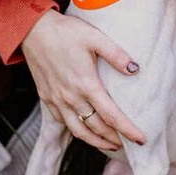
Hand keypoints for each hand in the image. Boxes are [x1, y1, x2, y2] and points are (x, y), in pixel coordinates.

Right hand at [20, 9, 145, 150]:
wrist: (33, 30)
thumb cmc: (65, 32)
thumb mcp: (95, 37)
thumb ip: (116, 55)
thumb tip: (136, 69)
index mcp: (86, 84)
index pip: (112, 116)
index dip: (128, 130)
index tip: (141, 140)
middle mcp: (71, 97)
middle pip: (97, 128)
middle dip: (114, 139)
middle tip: (129, 144)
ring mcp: (57, 100)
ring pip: (79, 131)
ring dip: (96, 142)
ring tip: (110, 144)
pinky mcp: (47, 98)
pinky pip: (63, 122)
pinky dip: (77, 131)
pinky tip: (86, 130)